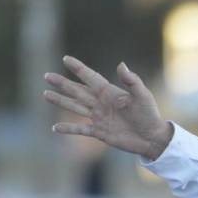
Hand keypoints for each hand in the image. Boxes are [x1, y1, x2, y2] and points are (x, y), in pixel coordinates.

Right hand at [44, 55, 173, 159]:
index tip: (66, 59)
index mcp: (110, 92)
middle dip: (62, 83)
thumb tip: (121, 64)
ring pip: (76, 107)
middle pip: (78, 91)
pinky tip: (55, 128)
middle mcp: (101, 103)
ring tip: (45, 94)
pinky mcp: (100, 132)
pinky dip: (68, 128)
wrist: (152, 138)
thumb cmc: (150, 114)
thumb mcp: (142, 96)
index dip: (79, 68)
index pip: (90, 77)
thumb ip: (132, 81)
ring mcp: (99, 117)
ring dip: (61, 101)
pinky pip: (81, 130)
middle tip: (47, 75)